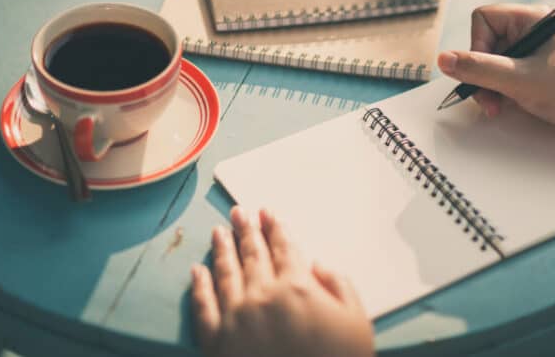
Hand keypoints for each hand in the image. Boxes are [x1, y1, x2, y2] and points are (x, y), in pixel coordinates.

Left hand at [191, 207, 373, 356]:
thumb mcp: (357, 320)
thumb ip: (339, 285)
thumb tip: (316, 265)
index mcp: (297, 287)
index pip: (283, 247)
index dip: (275, 227)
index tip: (266, 212)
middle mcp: (262, 295)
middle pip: (252, 254)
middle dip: (246, 230)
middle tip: (238, 212)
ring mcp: (236, 318)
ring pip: (225, 273)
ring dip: (222, 249)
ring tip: (218, 231)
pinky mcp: (216, 342)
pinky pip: (203, 307)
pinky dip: (198, 286)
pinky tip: (197, 270)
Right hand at [437, 4, 554, 150]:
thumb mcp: (519, 79)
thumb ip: (478, 69)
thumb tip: (443, 59)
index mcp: (534, 19)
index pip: (484, 19)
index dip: (476, 45)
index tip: (482, 70)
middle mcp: (535, 33)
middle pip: (486, 44)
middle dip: (481, 73)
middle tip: (486, 97)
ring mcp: (537, 56)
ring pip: (494, 65)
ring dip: (489, 87)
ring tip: (496, 107)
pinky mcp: (540, 78)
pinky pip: (507, 80)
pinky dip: (501, 94)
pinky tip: (506, 108)